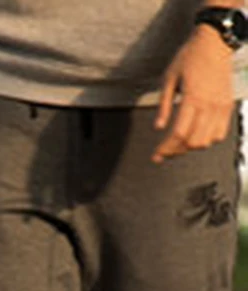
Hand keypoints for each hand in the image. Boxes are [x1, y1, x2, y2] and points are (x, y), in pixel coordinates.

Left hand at [153, 25, 234, 162]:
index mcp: (192, 97)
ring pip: (206, 141)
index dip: (165, 149)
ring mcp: (221, 105)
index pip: (178, 134)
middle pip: (192, 142)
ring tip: (178, 145)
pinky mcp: (228, 105)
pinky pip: (220, 134)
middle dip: (175, 151)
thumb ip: (164, 105)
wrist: (215, 41)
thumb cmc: (190, 57)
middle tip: (164, 151)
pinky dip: (207, 140)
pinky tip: (196, 136)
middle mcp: (209, 104)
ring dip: (190, 147)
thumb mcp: (169, 79)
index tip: (156, 155)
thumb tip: (158, 127)